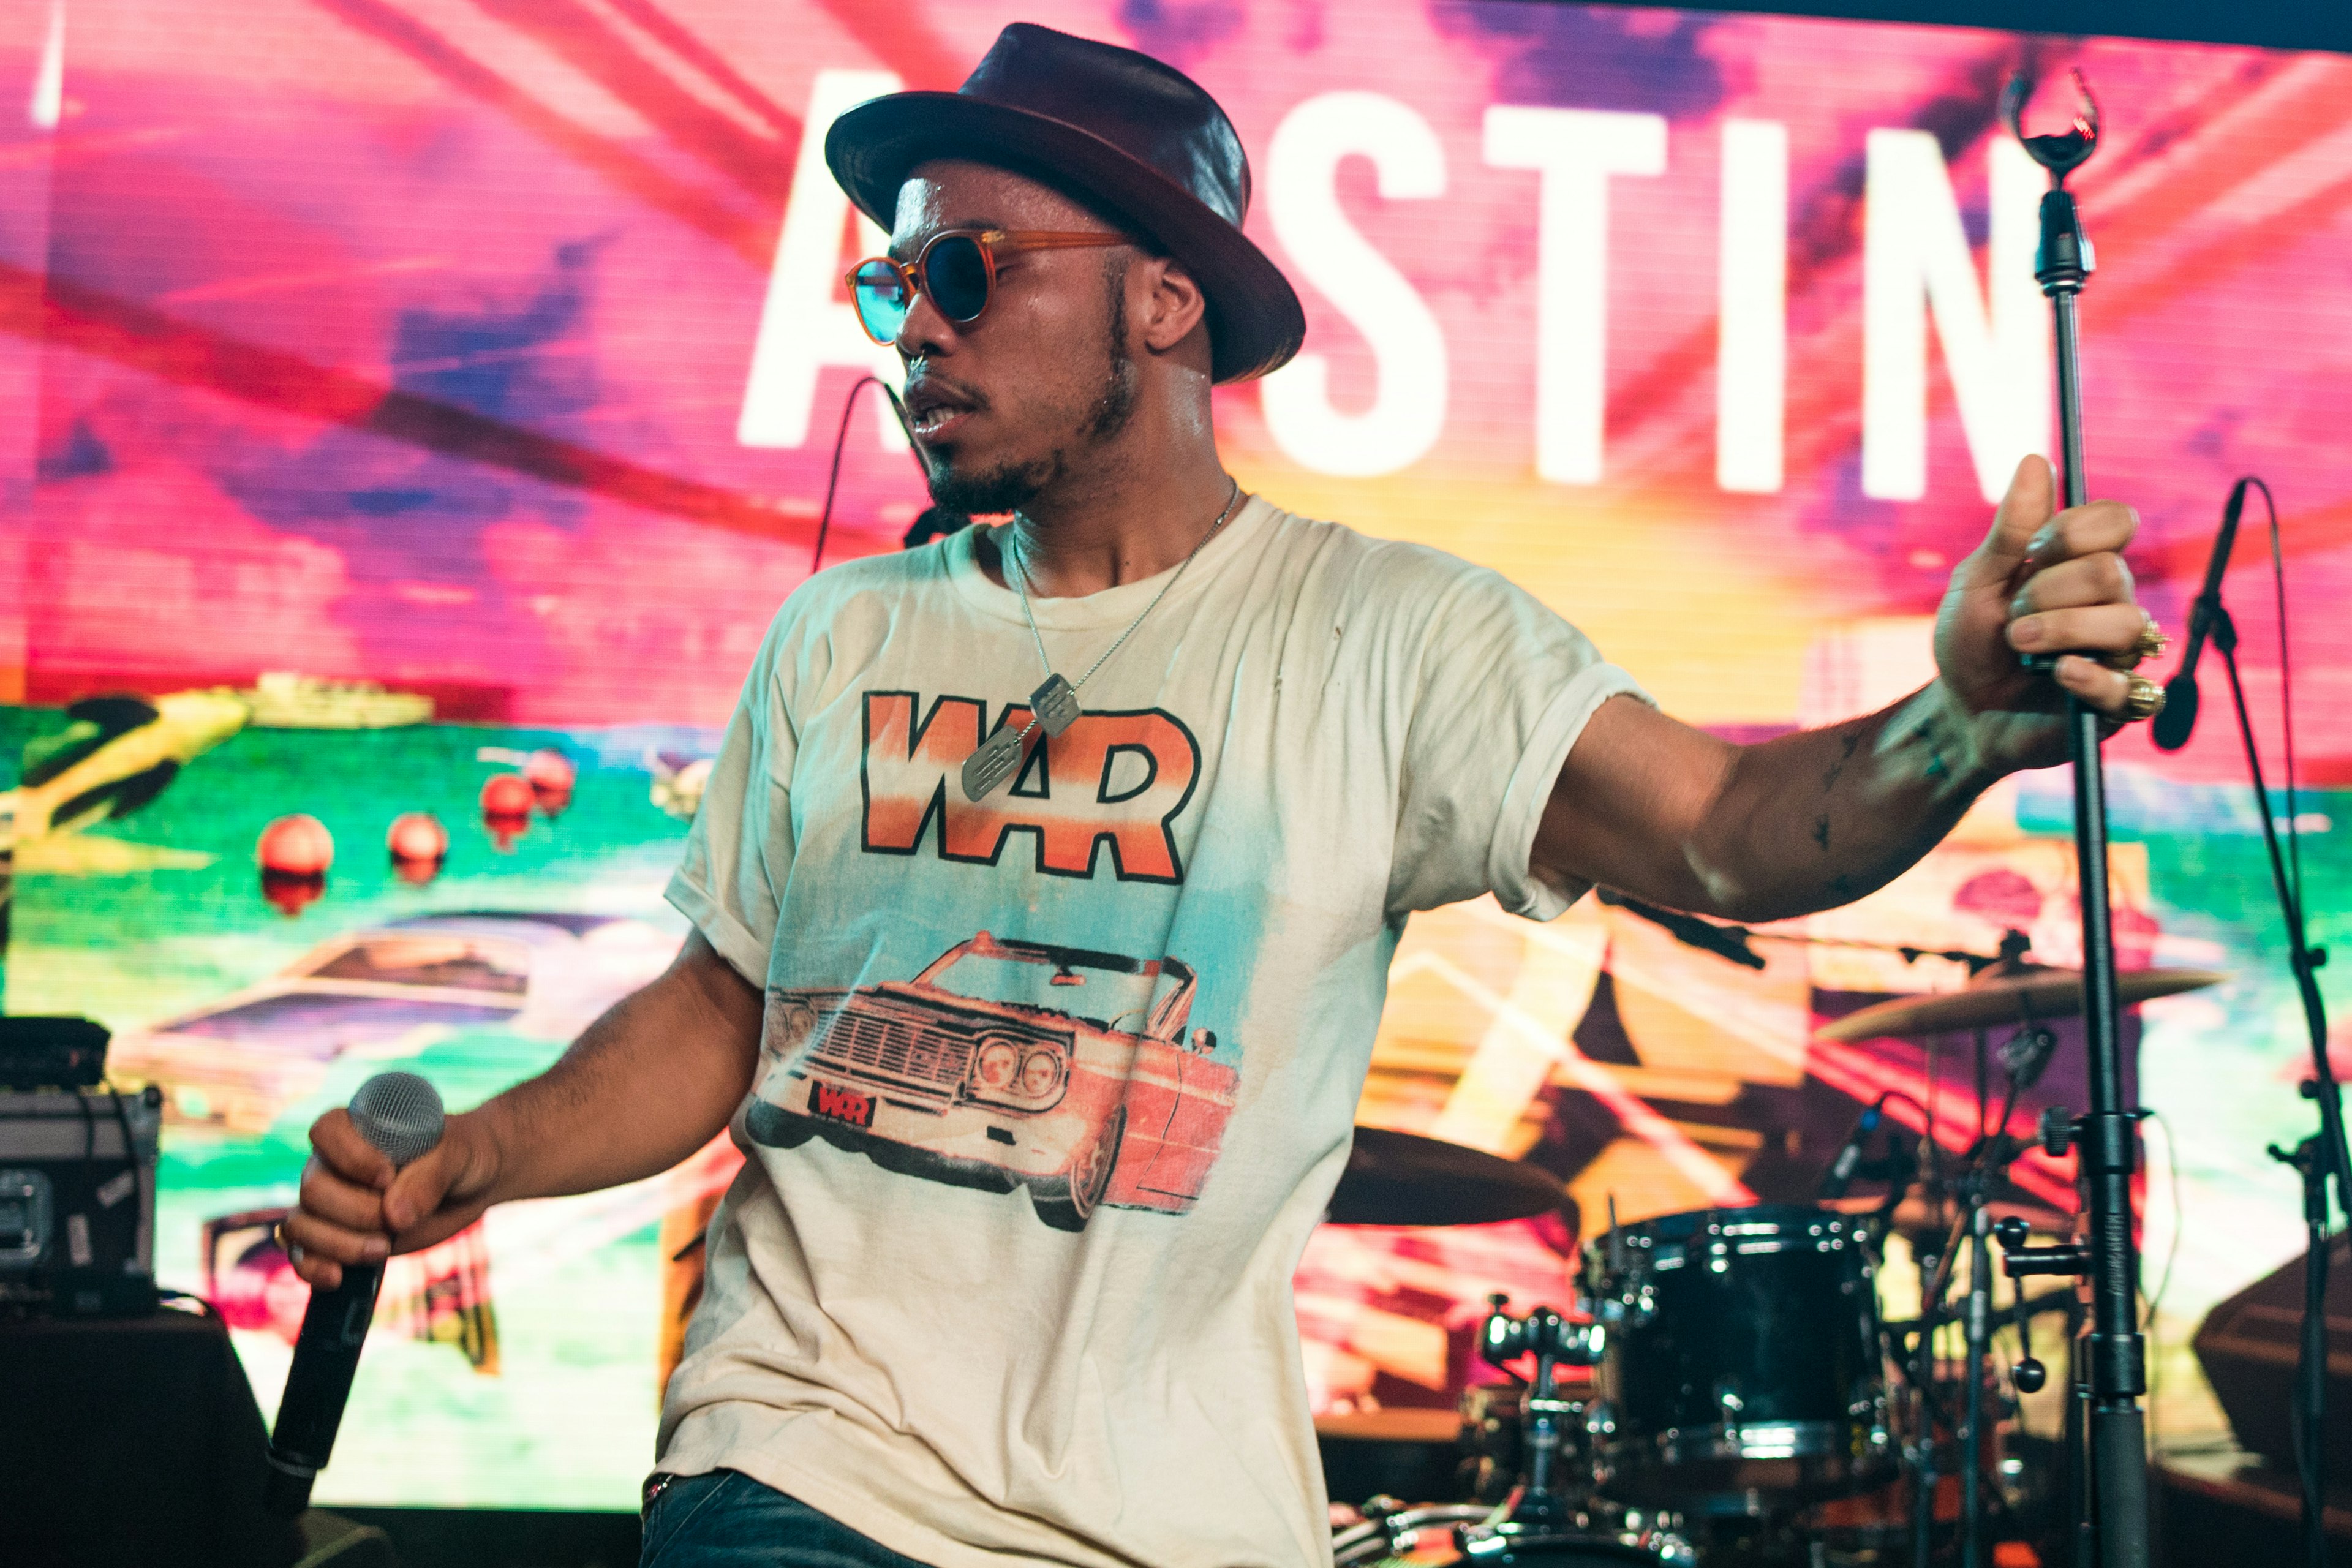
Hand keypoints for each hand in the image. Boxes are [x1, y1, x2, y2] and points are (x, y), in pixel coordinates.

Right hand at [281, 1106, 502, 1289]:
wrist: (472, 1183)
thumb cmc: (464, 1155)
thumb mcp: (458, 1155)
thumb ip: (429, 1177)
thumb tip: (394, 1216)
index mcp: (358, 1127)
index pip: (325, 1131)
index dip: (351, 1158)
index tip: (388, 1176)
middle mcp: (334, 1162)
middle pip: (313, 1188)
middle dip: (356, 1212)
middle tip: (398, 1221)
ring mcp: (331, 1202)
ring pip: (301, 1225)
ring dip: (339, 1244)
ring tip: (384, 1248)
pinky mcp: (337, 1236)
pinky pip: (302, 1255)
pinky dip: (313, 1269)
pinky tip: (338, 1277)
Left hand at [1933, 454, 2149, 767]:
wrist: (1959, 711)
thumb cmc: (1970, 642)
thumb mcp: (1978, 580)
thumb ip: (2011, 529)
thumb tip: (2035, 459)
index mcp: (2081, 565)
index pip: (2116, 520)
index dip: (2076, 530)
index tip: (2032, 551)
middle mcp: (2111, 604)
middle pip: (2112, 573)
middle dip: (2048, 592)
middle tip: (2012, 617)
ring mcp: (2120, 654)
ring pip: (2129, 625)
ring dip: (2062, 631)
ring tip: (2020, 647)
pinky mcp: (2118, 705)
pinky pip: (2133, 688)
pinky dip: (2092, 678)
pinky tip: (2059, 675)